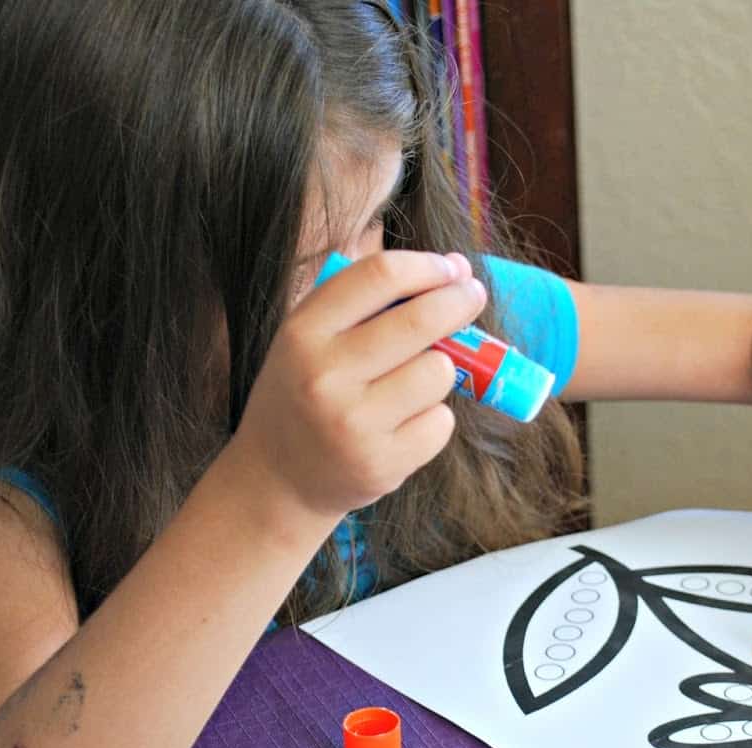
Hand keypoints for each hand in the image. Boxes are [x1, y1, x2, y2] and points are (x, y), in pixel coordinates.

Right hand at [224, 251, 483, 528]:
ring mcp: (353, 423)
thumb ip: (368, 301)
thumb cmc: (307, 393)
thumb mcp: (310, 338)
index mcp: (303, 332)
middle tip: (473, 295)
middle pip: (419, 320)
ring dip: (440, 370)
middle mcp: (324, 376)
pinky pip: (441, 421)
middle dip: (459, 301)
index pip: (379, 276)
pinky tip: (405, 424)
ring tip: (413, 383)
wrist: (277, 478)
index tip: (451, 267)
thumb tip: (455, 267)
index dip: (427, 266)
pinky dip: (434, 418)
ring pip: (439, 372)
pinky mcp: (381, 463)